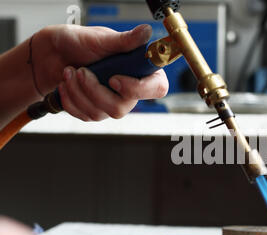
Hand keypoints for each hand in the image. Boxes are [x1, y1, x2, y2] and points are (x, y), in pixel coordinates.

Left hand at [32, 24, 168, 120]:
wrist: (54, 54)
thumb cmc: (79, 43)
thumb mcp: (102, 39)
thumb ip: (125, 40)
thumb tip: (146, 31)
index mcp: (140, 70)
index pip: (157, 89)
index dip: (138, 89)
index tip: (114, 79)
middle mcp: (131, 91)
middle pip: (121, 108)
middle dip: (94, 90)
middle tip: (81, 71)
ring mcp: (113, 104)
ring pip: (99, 113)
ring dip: (77, 91)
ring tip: (69, 71)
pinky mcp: (96, 112)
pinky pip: (84, 115)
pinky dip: (70, 98)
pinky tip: (66, 84)